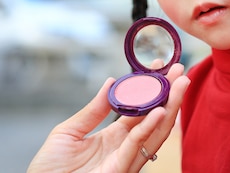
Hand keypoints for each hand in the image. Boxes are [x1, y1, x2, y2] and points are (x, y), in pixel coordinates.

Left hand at [28, 63, 189, 172]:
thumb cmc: (49, 170)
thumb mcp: (68, 132)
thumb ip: (92, 110)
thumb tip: (111, 82)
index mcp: (112, 137)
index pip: (139, 109)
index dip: (150, 89)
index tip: (159, 67)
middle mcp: (124, 148)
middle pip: (154, 119)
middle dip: (170, 94)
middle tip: (179, 71)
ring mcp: (124, 159)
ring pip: (155, 131)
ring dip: (171, 107)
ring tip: (180, 84)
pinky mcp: (119, 169)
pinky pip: (137, 145)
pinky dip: (150, 127)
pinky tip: (160, 110)